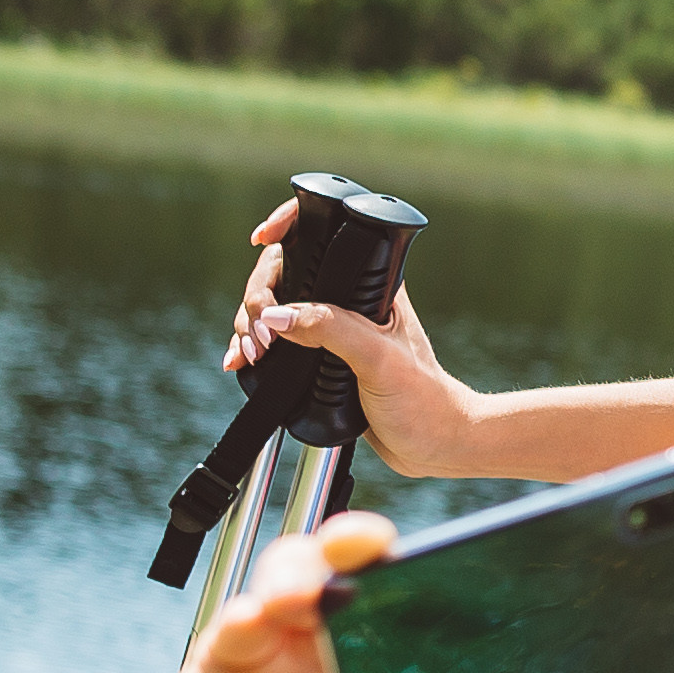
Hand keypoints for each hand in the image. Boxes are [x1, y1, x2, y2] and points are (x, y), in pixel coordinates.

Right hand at [157, 514, 494, 672]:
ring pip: (289, 586)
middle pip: (352, 574)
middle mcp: (344, 659)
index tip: (444, 560)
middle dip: (357, 547)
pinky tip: (252, 624)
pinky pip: (231, 635)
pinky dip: (241, 620)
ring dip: (297, 575)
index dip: (429, 574)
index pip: (423, 607)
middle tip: (366, 548)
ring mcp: (280, 664)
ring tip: (305, 595)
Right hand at [229, 209, 486, 477]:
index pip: (323, 239)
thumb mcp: (377, 359)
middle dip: (259, 299)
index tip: (262, 238)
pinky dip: (253, 347)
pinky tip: (240, 362)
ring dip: (251, 326)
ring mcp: (333, 327)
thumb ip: (331, 330)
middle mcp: (349, 299)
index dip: (288, 228)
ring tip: (251, 355)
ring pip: (275, 309)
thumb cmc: (424, 399)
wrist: (433, 444)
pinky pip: (277, 341)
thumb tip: (279, 316)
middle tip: (261, 337)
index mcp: (371, 283)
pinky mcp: (321, 357)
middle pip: (285, 275)